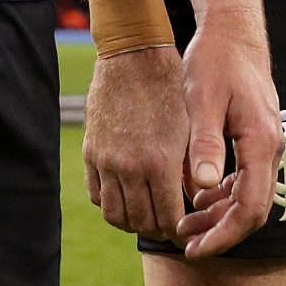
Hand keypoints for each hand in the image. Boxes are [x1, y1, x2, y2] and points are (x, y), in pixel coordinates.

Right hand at [82, 46, 187, 241]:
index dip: (179, 230)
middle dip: (157, 228)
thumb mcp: (190, 127)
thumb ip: (190, 169)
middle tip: (169, 224)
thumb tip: (194, 201)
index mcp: (160, 162)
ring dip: (132, 220)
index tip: (187, 229)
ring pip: (115, 214)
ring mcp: (106, 160)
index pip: (169, 218)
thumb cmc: (171, 87)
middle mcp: (129, 166)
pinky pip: (96, 194)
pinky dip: (111, 202)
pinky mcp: (91, 152)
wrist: (134, 55)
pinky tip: (127, 195)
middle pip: (141, 222)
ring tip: (147, 213)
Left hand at [169, 4, 279, 256]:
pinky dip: (223, 194)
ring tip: (184, 225)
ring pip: (249, 195)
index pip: (251, 208)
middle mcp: (270, 147)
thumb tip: (202, 186)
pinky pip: (245, 178)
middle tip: (185, 243)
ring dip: (219, 214)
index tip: (195, 248)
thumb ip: (205, 142)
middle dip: (220, 231)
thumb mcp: (202, 99)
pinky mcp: (255, 137)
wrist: (232, 30)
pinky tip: (197, 196)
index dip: (224, 234)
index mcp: (259, 141)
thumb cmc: (215, 60)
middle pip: (254, 209)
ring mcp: (265, 143)